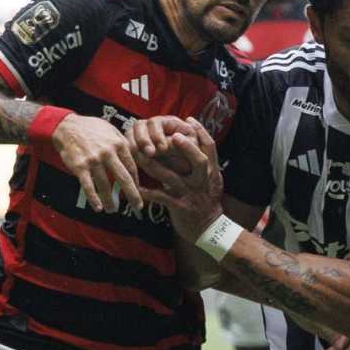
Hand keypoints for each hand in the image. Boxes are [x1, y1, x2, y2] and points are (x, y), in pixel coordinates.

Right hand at [51, 113, 142, 212]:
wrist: (67, 126)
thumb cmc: (90, 128)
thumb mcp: (111, 130)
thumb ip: (123, 143)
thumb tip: (135, 156)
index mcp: (118, 144)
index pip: (131, 167)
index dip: (136, 181)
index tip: (137, 190)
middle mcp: (108, 153)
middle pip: (124, 178)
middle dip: (132, 195)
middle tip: (138, 206)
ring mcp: (94, 161)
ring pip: (105, 185)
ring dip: (110, 200)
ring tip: (112, 209)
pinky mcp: (80, 167)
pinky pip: (88, 186)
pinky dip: (93, 198)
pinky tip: (98, 207)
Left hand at [137, 118, 225, 239]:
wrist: (210, 230)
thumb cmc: (207, 203)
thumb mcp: (211, 182)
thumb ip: (203, 165)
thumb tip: (192, 143)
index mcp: (212, 173)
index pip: (210, 148)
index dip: (200, 132)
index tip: (188, 120)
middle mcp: (203, 182)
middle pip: (199, 160)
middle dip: (185, 147)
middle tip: (171, 136)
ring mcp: (192, 195)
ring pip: (172, 177)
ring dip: (154, 166)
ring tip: (140, 156)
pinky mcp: (181, 207)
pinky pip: (162, 198)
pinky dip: (149, 193)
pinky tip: (138, 188)